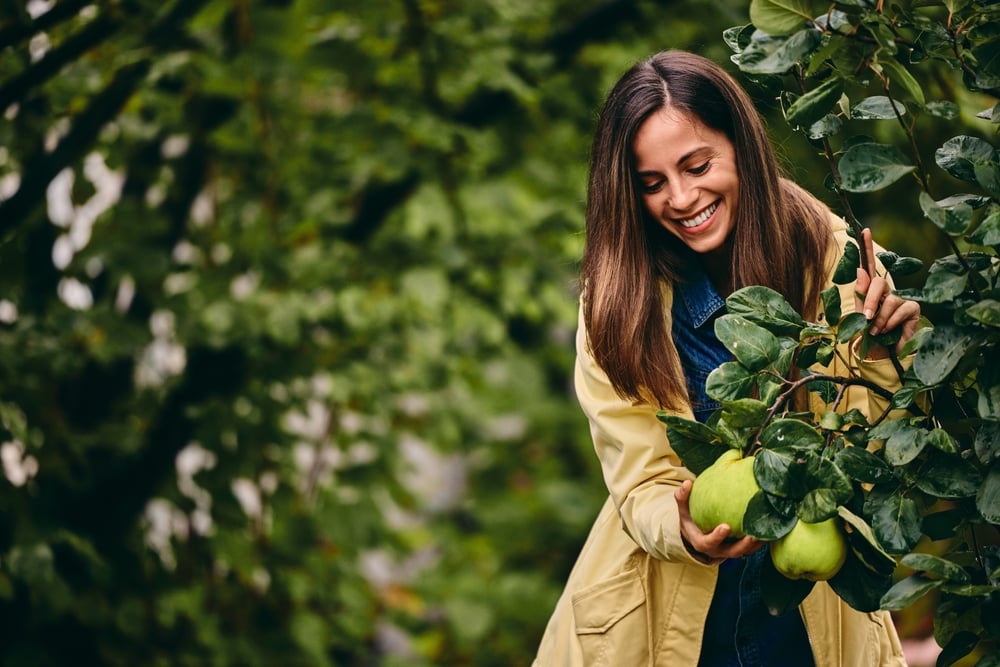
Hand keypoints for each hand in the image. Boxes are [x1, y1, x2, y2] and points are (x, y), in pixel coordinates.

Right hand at [674, 480, 761, 561]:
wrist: (696, 533)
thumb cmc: (690, 519)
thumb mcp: (683, 510)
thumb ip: (682, 497)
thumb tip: (688, 483)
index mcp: (701, 542)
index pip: (709, 542)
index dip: (717, 536)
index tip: (726, 526)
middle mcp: (717, 550)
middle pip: (732, 552)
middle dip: (743, 545)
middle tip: (753, 535)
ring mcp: (729, 551)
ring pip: (745, 552)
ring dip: (756, 545)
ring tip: (768, 534)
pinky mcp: (739, 548)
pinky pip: (751, 548)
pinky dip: (761, 542)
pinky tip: (771, 531)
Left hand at [854, 228, 920, 358]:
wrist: (882, 354)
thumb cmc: (868, 334)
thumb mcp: (859, 315)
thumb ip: (860, 294)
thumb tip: (861, 270)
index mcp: (871, 290)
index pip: (869, 266)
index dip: (866, 248)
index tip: (864, 230)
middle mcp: (887, 291)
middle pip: (878, 283)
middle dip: (869, 301)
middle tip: (866, 319)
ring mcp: (902, 298)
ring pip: (889, 300)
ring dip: (879, 319)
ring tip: (877, 331)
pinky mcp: (913, 308)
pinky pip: (900, 309)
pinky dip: (891, 322)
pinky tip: (890, 331)